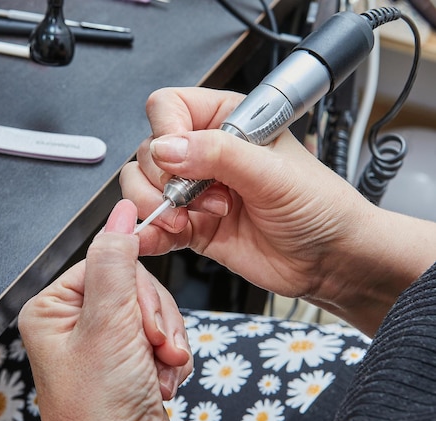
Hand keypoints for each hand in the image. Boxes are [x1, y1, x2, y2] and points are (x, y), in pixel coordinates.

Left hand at [18, 199, 191, 420]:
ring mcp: (105, 342)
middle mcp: (77, 323)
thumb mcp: (107, 325)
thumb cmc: (98, 412)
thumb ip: (116, 262)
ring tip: (157, 369)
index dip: (135, 288)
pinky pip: (165, 336)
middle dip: (154, 321)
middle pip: (136, 286)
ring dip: (167, 342)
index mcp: (54, 308)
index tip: (142, 317)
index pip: (108, 261)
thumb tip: (120, 212)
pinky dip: (171, 358)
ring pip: (155, 311)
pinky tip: (159, 380)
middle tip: (150, 347)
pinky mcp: (130, 359)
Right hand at [121, 87, 435, 335]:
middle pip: (150, 151)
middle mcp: (206, 153)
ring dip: (156, 206)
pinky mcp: (192, 225)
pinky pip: (154, 224)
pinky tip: (157, 237)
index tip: (178, 159)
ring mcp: (196, 191)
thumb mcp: (273, 173)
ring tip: (190, 220)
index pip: (169, 108)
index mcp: (227, 122)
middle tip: (198, 196)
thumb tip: (167, 148)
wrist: (330, 259)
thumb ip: (218, 154)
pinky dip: (148, 232)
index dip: (166, 131)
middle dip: (164, 179)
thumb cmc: (320, 207)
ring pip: (143, 186)